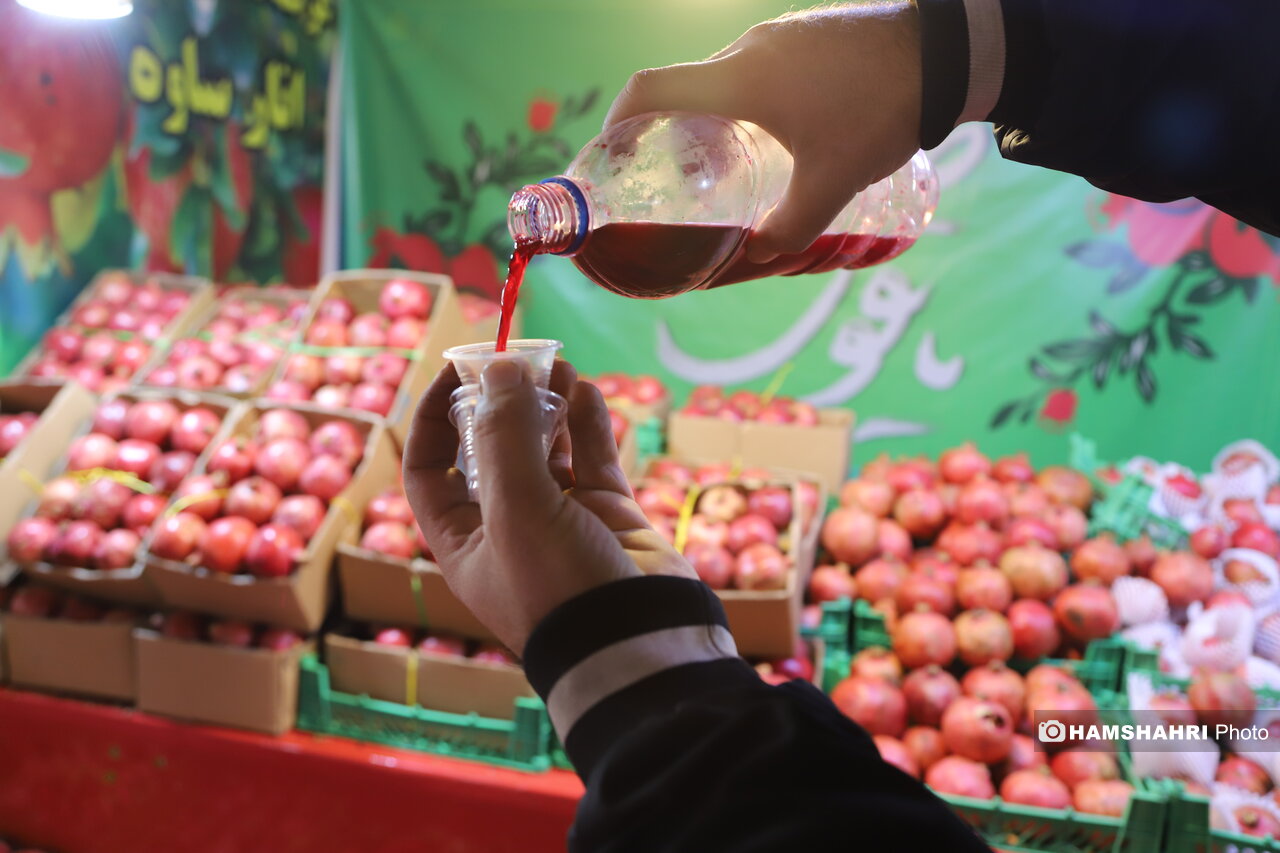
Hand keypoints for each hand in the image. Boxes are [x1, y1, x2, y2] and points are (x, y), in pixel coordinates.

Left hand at [403, 359, 695, 656]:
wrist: (639, 639)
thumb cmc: (559, 586)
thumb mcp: (516, 507)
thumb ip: (505, 433)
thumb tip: (500, 368)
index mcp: (465, 540)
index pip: (430, 468)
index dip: (433, 417)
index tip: (454, 371)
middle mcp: (509, 527)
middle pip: (493, 449)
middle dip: (502, 403)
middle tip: (519, 360)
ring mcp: (562, 520)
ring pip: (548, 448)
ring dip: (548, 406)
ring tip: (560, 366)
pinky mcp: (609, 516)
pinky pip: (594, 458)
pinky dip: (590, 424)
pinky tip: (588, 391)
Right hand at [603, 2, 921, 262]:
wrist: (948, 50)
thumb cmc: (881, 111)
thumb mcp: (834, 183)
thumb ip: (790, 227)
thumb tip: (757, 255)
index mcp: (738, 80)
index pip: (649, 88)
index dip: (617, 122)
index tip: (611, 156)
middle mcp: (749, 49)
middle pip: (687, 89)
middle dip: (672, 135)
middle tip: (679, 181)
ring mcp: (780, 35)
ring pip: (727, 80)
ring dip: (719, 121)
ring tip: (737, 166)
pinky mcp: (809, 32)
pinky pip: (761, 68)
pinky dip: (753, 103)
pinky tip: (784, 134)